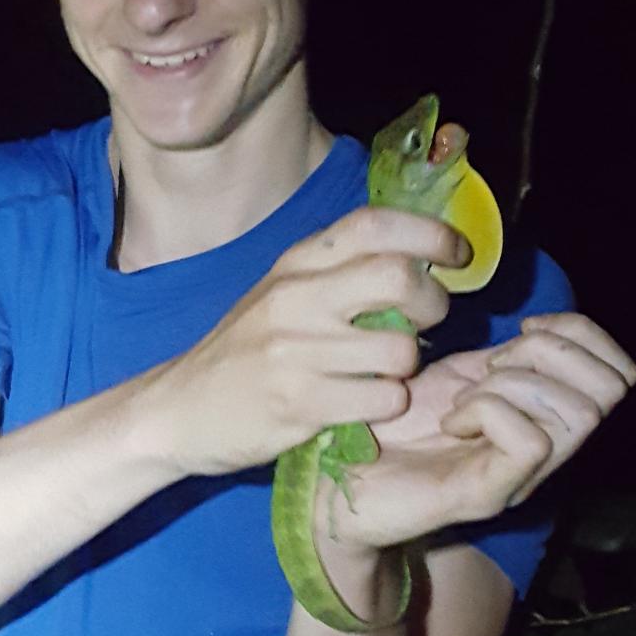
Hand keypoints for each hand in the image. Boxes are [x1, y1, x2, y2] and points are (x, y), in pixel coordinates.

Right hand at [154, 203, 466, 478]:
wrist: (176, 410)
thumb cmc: (245, 351)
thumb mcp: (282, 293)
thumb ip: (339, 271)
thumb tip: (419, 259)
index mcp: (297, 263)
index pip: (376, 225)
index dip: (432, 234)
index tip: (458, 255)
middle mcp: (296, 297)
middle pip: (398, 278)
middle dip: (433, 304)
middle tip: (426, 323)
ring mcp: (296, 351)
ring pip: (399, 350)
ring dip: (408, 367)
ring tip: (385, 373)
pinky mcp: (299, 404)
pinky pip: (382, 400)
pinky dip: (388, 405)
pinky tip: (366, 405)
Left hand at [315, 314, 635, 556]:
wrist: (333, 483)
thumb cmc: (388, 427)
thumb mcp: (453, 377)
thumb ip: (500, 359)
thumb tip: (539, 326)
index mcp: (542, 418)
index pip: (618, 373)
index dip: (580, 334)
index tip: (524, 329)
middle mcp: (544, 452)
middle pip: (609, 391)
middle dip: (549, 356)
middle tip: (491, 368)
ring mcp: (520, 478)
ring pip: (577, 415)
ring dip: (515, 384)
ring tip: (466, 397)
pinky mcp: (488, 495)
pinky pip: (530, 442)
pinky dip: (489, 412)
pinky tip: (451, 420)